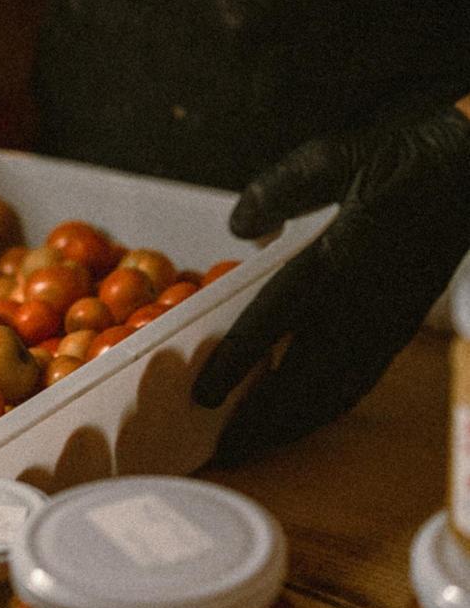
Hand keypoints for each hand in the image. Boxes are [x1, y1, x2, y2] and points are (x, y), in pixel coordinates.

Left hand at [193, 104, 469, 465]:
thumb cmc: (403, 159)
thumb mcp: (332, 157)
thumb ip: (277, 191)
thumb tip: (237, 228)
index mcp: (341, 257)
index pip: (277, 321)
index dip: (238, 363)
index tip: (205, 396)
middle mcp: (364, 299)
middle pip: (306, 378)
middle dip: (264, 419)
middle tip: (225, 450)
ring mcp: (388, 319)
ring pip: (337, 388)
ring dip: (294, 423)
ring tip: (257, 446)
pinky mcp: (402, 326)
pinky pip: (363, 379)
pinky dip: (330, 407)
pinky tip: (305, 419)